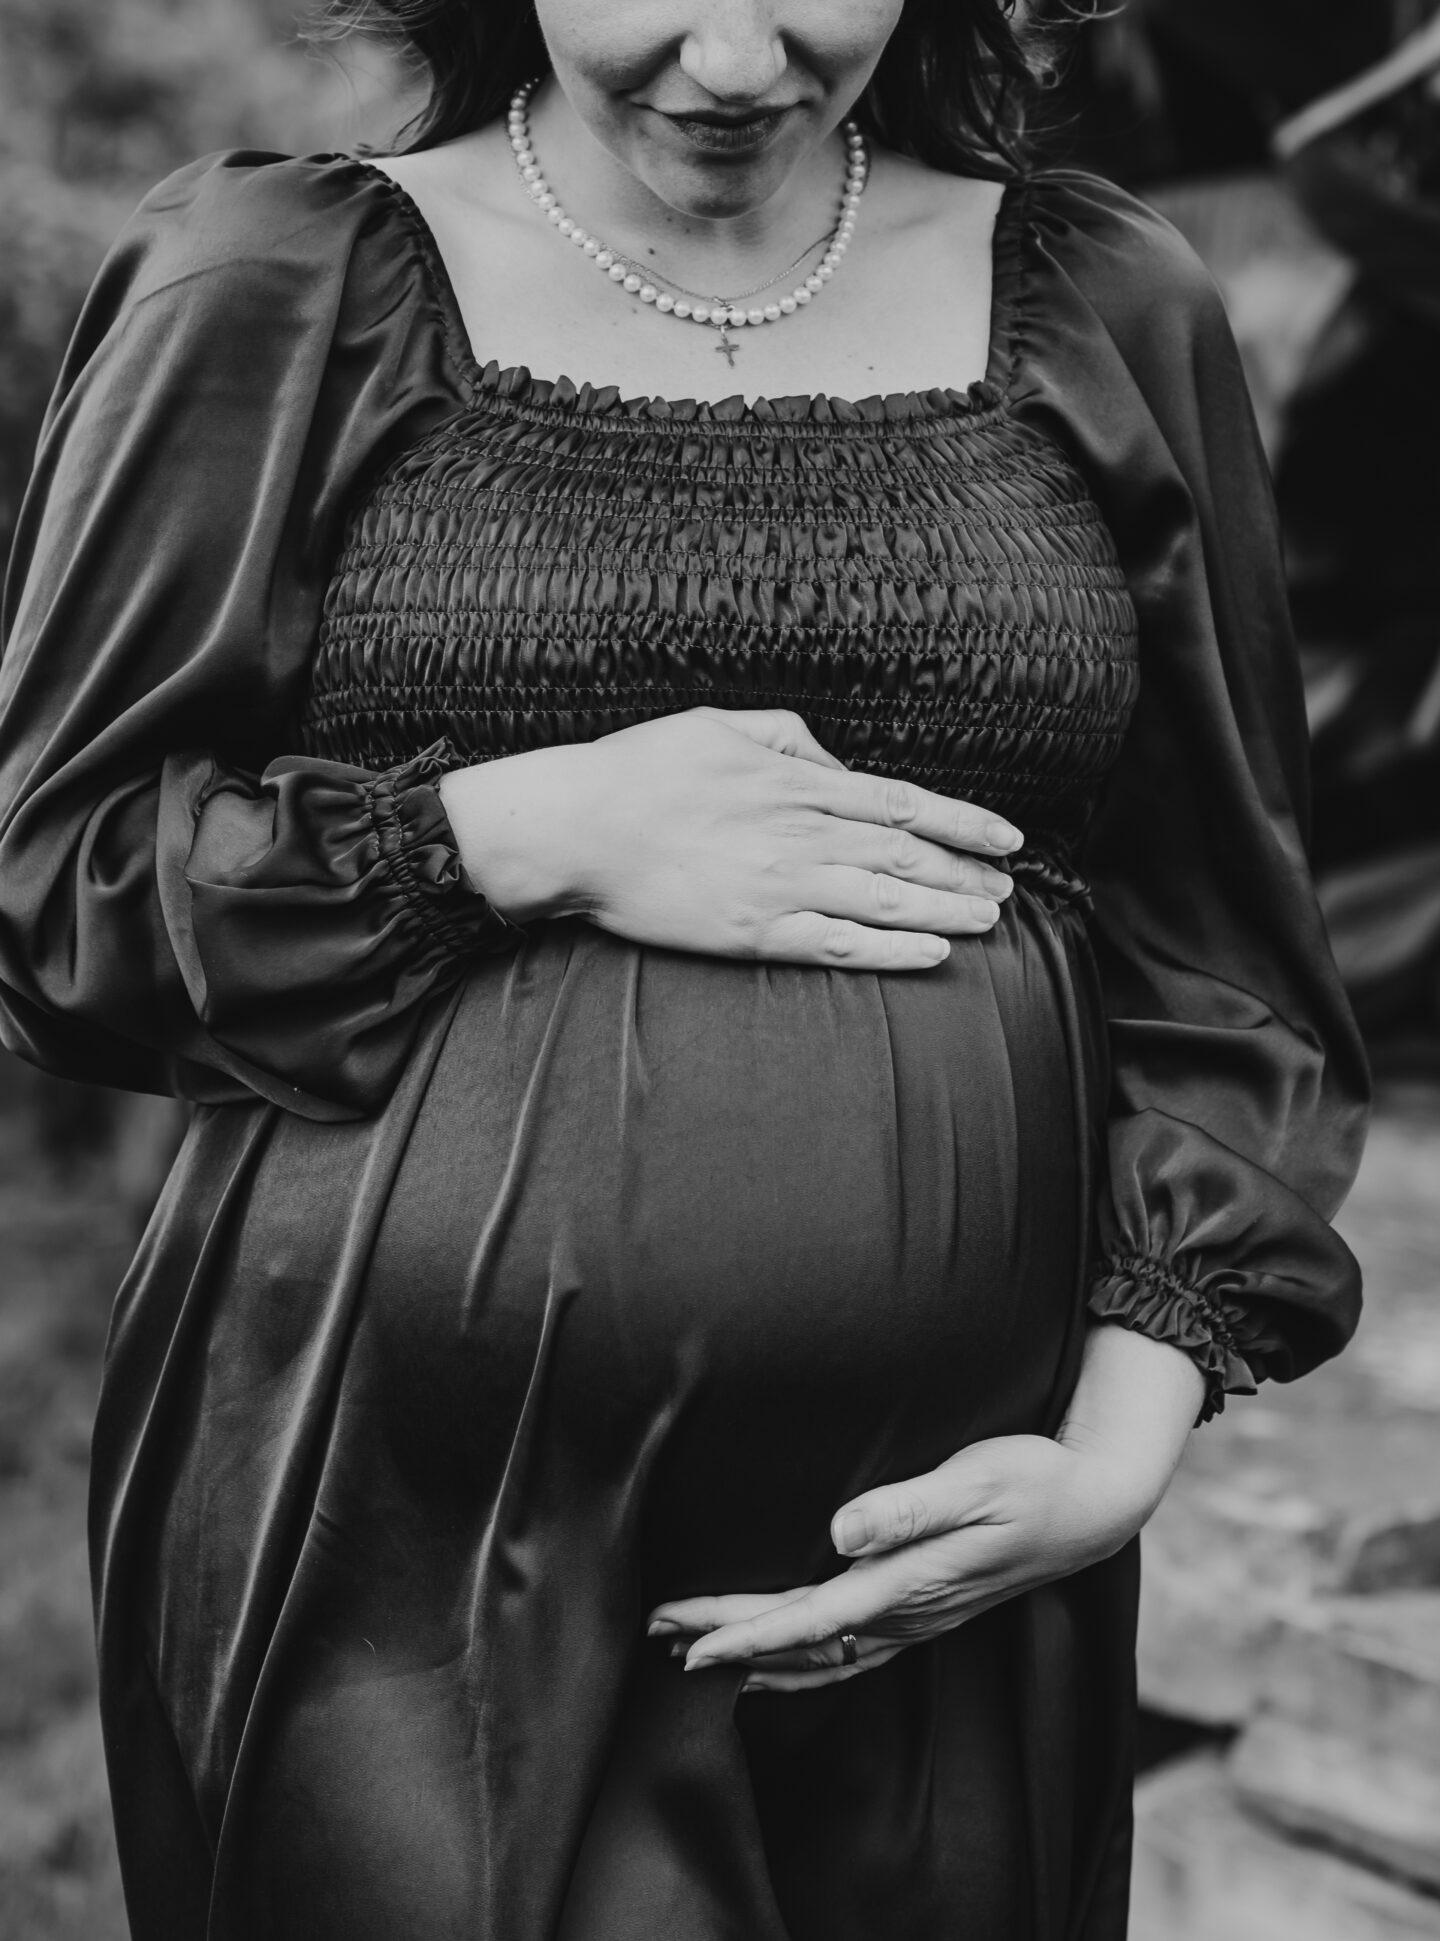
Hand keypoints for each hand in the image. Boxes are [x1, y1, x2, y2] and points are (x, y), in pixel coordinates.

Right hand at [438, 707, 1022, 971]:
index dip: (963, 822)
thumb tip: (837, 763)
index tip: (1007, 839)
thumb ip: (789, 738)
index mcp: (795, 782)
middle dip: (967, 873)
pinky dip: (892, 950)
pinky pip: (838, 944)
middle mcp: (800, 834)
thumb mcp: (720, 725)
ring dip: (947, 911)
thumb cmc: (639, 770)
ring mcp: (780, 886)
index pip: (903, 803)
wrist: (577, 826)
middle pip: (907, 856)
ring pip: (886, 901)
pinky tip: (933, 952)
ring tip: (989, 921)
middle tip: (1008, 890)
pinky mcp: (753, 932)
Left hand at [645, 1326, 1205, 1691]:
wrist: (1092, 1505)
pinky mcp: (927, 1607)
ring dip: (758, 1654)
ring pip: (823, 1654)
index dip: (745, 1632)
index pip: (809, 1621)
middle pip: (801, 1640)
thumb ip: (908, 1508)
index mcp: (908, 1583)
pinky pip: (853, 1652)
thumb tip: (841, 1531)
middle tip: (658, 1632)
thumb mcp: (974, 1479)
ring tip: (695, 1655)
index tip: (689, 1642)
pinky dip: (806, 1664)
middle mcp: (908, 1611)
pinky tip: (781, 1664)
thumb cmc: (1032, 1480)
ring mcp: (918, 1616)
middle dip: (728, 1638)